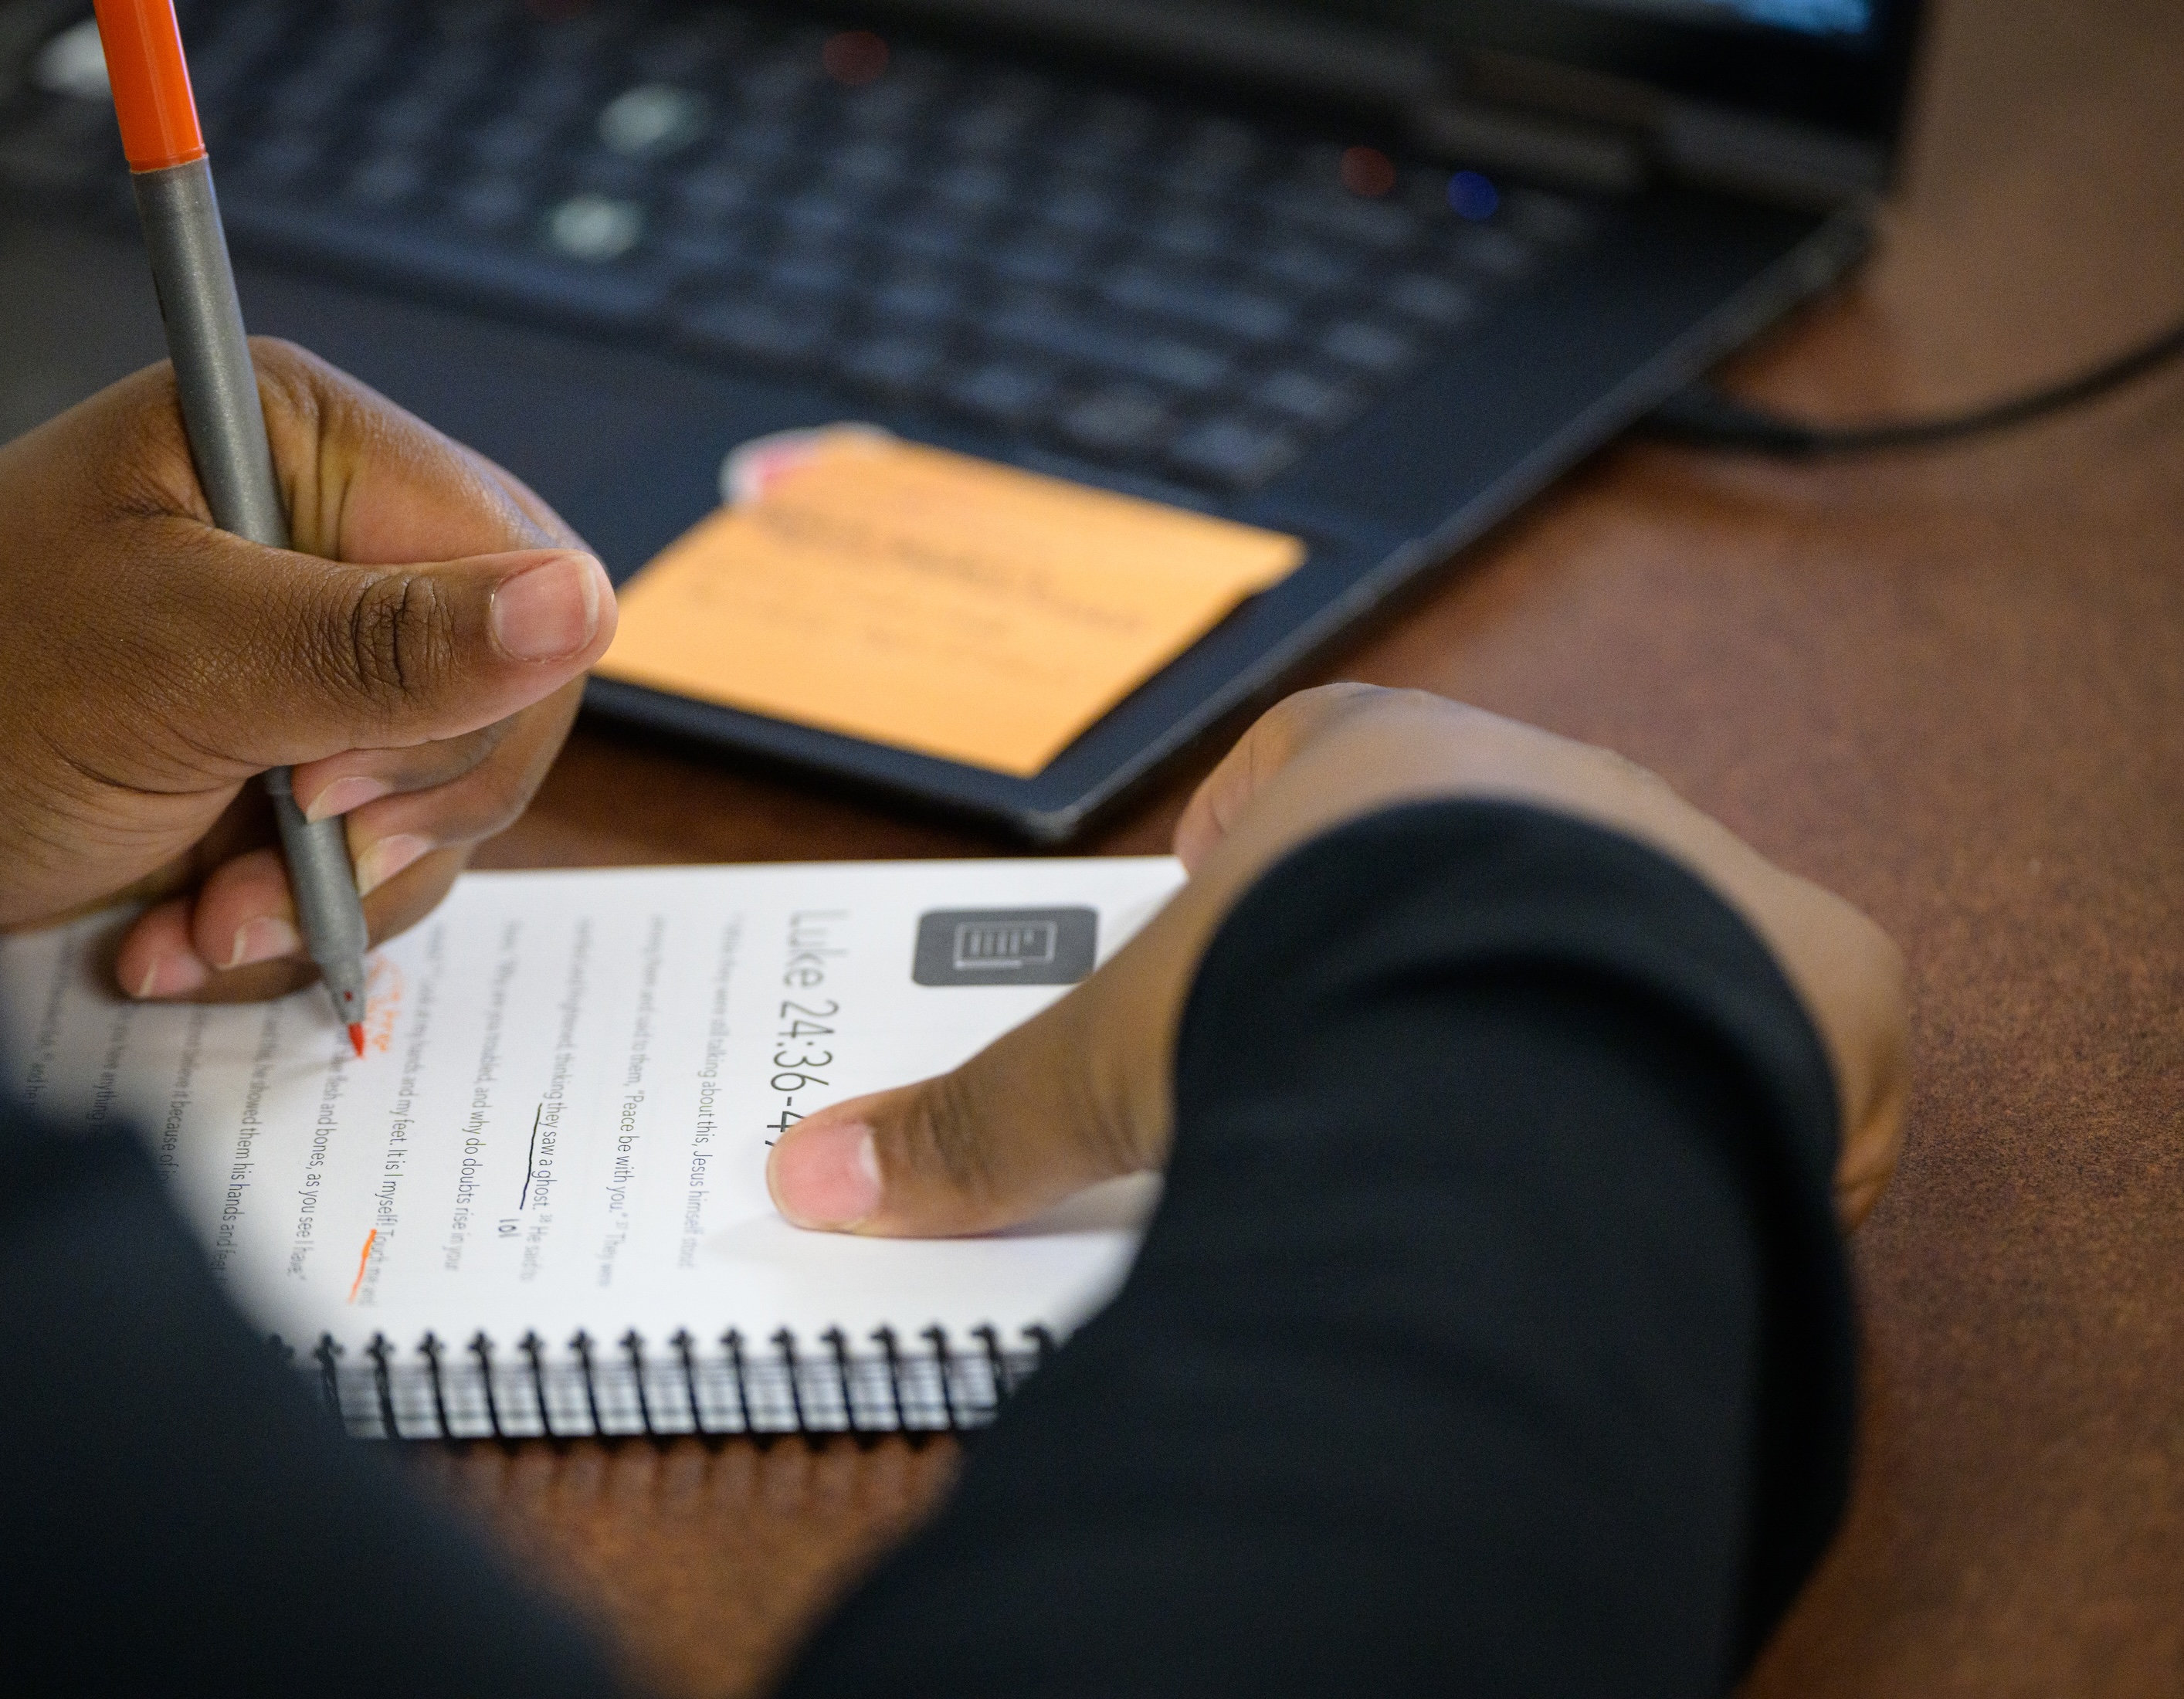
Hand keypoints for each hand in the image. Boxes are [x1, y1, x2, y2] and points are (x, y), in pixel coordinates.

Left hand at [0, 339, 615, 1001]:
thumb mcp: (176, 660)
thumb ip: (391, 642)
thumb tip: (584, 607)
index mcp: (312, 448)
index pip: (525, 577)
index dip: (468, 703)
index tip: (329, 781)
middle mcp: (332, 543)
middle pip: (503, 702)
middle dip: (388, 816)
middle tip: (261, 838)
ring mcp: (315, 661)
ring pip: (443, 803)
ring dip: (325, 889)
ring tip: (193, 909)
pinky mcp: (290, 759)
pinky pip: (374, 860)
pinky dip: (286, 916)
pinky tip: (181, 918)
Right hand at [766, 684, 1906, 1236]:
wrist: (1519, 1025)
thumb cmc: (1303, 992)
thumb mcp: (1115, 1063)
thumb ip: (973, 1116)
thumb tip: (809, 1173)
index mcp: (1376, 763)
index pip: (1307, 762)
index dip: (1256, 835)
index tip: (1226, 906)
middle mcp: (1547, 782)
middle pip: (1470, 847)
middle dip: (1418, 936)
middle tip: (1364, 1054)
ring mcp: (1694, 867)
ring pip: (1636, 924)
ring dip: (1576, 1009)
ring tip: (1512, 1124)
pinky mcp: (1819, 975)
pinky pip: (1781, 1026)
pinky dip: (1729, 1096)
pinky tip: (1655, 1165)